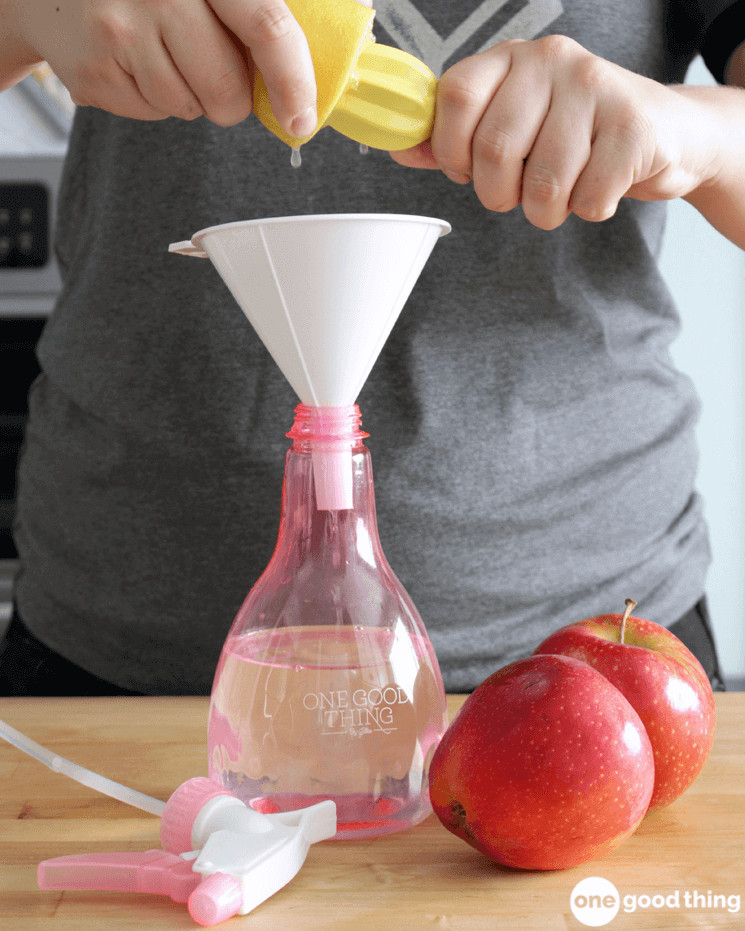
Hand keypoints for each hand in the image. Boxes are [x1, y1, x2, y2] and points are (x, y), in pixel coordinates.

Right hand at [5, 0, 317, 131]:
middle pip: (228, 88)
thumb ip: (252, 13)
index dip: (293, 81)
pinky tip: (135, 62)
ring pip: (191, 107)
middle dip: (235, 101)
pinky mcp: (96, 68)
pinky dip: (155, 100)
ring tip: (163, 54)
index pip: (268, 27)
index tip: (301, 118)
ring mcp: (120, 28)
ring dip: (191, 97)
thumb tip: (301, 79)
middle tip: (218, 77)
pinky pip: (154, 113)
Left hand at [391, 36, 721, 229]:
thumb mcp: (513, 129)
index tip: (467, 172)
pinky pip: (588, 198)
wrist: (667, 133)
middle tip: (517, 194)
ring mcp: (597, 87)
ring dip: (546, 210)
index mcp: (511, 60)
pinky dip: (589, 209)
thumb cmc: (576, 136)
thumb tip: (397, 148)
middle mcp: (552, 60)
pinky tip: (600, 186)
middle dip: (499, 195)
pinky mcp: (634, 125)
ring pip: (543, 183)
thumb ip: (455, 140)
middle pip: (494, 149)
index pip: (454, 98)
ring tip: (562, 192)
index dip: (451, 152)